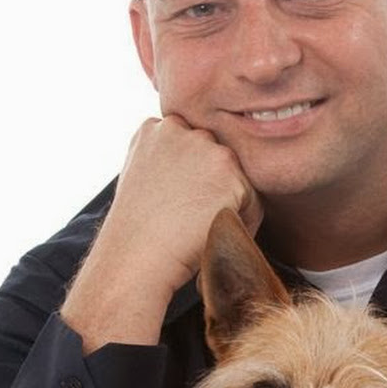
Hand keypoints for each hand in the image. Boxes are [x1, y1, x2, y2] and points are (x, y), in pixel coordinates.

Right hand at [61, 114, 261, 352]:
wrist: (135, 258)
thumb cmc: (138, 234)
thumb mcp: (142, 182)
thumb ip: (166, 163)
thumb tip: (196, 173)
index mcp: (153, 130)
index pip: (191, 146)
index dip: (194, 180)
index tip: (186, 206)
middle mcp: (177, 128)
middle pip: (215, 156)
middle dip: (214, 187)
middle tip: (199, 222)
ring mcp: (203, 145)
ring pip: (235, 174)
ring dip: (231, 201)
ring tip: (208, 231)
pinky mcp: (227, 168)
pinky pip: (251, 198)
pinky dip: (244, 220)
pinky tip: (218, 237)